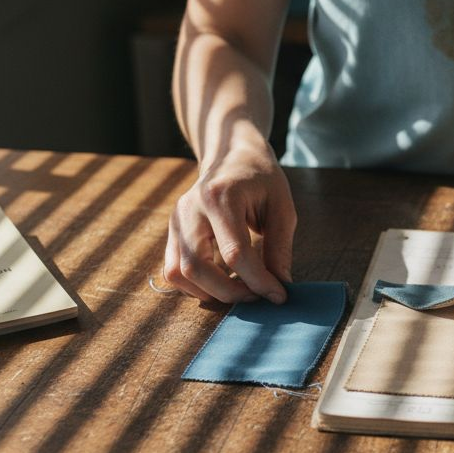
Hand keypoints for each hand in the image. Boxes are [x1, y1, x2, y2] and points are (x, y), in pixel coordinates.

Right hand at [164, 132, 295, 303]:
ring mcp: (176, 220)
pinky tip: (219, 284)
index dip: (258, 281)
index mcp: (221, 196)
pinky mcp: (172, 231)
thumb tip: (280, 286)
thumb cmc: (261, 179)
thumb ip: (280, 248)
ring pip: (179, 272)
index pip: (235, 252)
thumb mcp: (281, 207)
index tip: (278, 295)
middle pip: (199, 266)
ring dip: (210, 292)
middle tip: (257, 297)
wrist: (232, 155)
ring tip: (240, 291)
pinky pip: (173, 270)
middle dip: (230, 292)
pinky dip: (194, 286)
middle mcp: (191, 208)